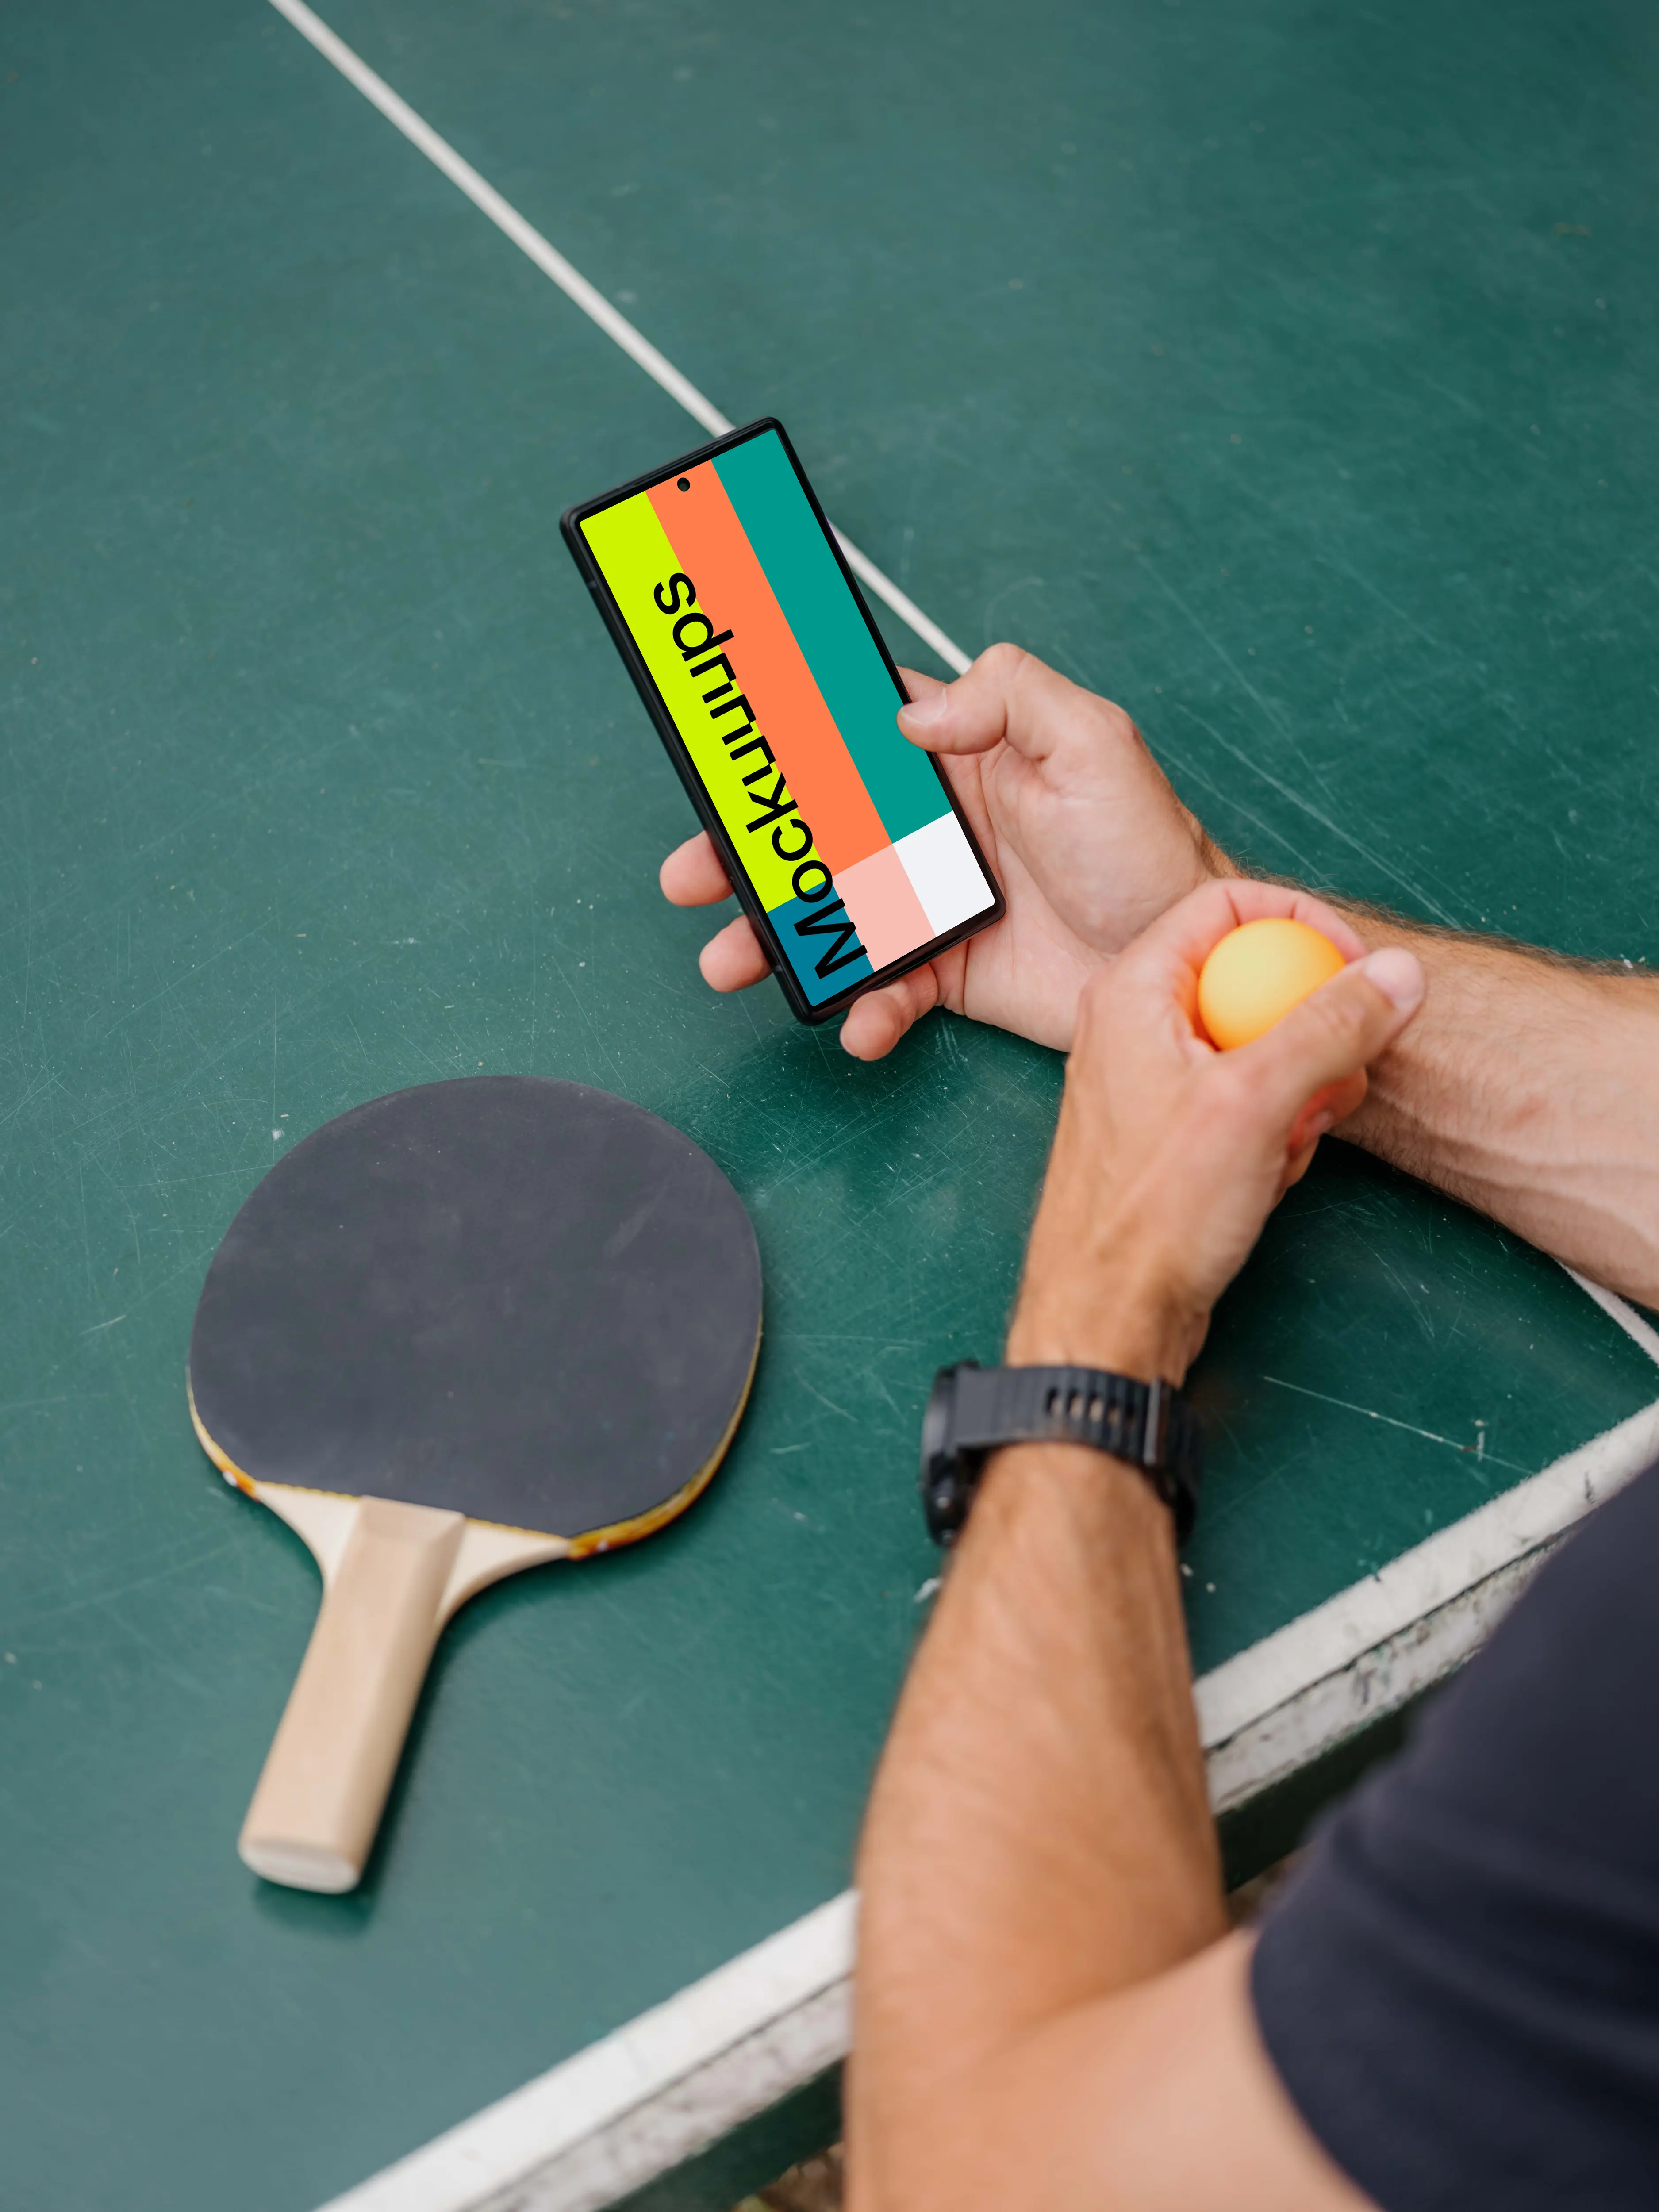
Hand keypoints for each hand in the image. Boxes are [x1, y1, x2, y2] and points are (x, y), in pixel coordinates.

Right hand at [659, 645, 1225, 1059]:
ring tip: (731, 963)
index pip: (855, 733)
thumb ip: (1007, 697)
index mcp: (961, 760)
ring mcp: (935, 906)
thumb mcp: (1092, 743)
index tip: (725, 747)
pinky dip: (863, 1009)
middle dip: (746, 854)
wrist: (1185, 964)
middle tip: (692, 876)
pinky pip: (885, 990)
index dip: (788, 734)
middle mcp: (934, 831)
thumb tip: (912, 719)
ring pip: (831, 917)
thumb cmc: (1148, 846)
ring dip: (775, 940)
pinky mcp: (949, 973)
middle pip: (816, 833)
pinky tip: (861, 1022)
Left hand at [1006, 880, 1425, 1383]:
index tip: (1356, 966)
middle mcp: (1135, 1027)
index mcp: (1133, 992)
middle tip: (1338, 1073)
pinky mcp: (1174, 1134)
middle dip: (1310, 1025)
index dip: (1300, 920)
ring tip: (1294, 1136)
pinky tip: (1272, 1171)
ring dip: (1301, 1089)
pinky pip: (1248, 1101)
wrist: (1110, 1316)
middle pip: (1249, 977)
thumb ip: (1329, 1028)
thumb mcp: (1257, 1102)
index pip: (1224, 905)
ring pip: (1258, 1046)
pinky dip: (1277, 1129)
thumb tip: (1396, 974)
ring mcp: (1152, 1082)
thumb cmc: (1154, 1213)